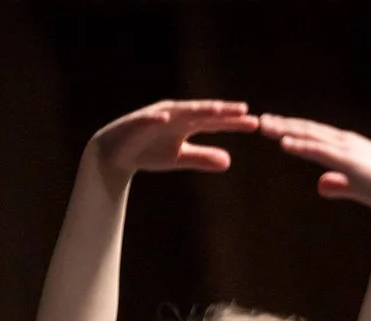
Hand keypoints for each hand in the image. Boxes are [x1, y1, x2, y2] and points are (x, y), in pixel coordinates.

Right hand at [88, 100, 258, 176]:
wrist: (115, 154)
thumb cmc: (150, 152)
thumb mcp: (180, 158)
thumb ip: (202, 158)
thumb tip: (229, 162)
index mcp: (186, 124)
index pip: (214, 122)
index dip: (233, 122)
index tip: (255, 124)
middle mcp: (174, 116)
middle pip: (202, 112)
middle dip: (222, 111)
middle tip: (243, 110)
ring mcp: (155, 117)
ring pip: (178, 112)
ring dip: (196, 109)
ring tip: (216, 109)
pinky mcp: (136, 122)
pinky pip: (147, 119)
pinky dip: (155, 118)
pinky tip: (165, 117)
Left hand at [258, 115, 370, 214]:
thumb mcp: (357, 186)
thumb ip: (338, 184)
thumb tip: (319, 187)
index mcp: (348, 146)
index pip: (316, 134)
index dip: (294, 129)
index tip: (274, 126)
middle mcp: (345, 142)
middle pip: (309, 130)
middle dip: (284, 124)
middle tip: (261, 120)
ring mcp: (346, 149)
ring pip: (310, 136)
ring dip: (287, 130)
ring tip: (265, 126)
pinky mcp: (347, 160)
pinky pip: (319, 150)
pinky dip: (301, 145)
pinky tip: (284, 144)